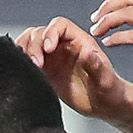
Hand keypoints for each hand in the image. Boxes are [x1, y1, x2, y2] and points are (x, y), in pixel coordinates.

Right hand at [16, 17, 132, 123]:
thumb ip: (97, 66)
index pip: (59, 25)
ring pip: (31, 44)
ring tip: (29, 67)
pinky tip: (24, 71)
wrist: (105, 106)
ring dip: (25, 52)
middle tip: (35, 63)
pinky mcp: (46, 72)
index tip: (48, 48)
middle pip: (40, 33)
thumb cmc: (110, 91)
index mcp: (80, 42)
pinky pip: (28, 61)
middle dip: (34, 45)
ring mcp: (53, 59)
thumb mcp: (106, 79)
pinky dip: (22, 63)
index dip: (50, 33)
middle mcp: (64, 46)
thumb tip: (88, 53)